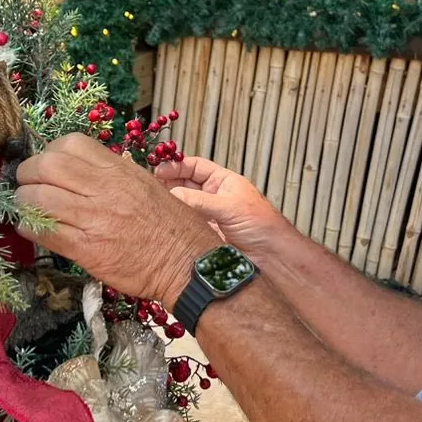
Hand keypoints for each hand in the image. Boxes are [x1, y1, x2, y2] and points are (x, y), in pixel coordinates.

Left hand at [16, 134, 219, 303]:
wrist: (188, 265)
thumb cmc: (173, 227)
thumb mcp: (147, 185)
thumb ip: (116, 175)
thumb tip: (86, 170)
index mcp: (119, 170)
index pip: (70, 144)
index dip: (50, 151)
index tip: (47, 164)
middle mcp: (104, 189)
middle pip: (47, 166)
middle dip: (27, 173)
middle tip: (25, 183)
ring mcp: (94, 219)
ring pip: (38, 197)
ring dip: (23, 201)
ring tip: (25, 207)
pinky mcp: (87, 249)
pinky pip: (44, 231)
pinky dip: (30, 227)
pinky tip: (31, 228)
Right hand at [154, 156, 290, 260]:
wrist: (271, 256)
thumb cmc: (262, 225)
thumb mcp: (230, 206)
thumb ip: (200, 200)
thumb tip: (173, 194)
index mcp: (223, 182)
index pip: (195, 167)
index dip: (176, 166)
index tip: (159, 169)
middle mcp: (213, 197)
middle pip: (184, 184)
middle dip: (167, 183)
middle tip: (151, 186)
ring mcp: (206, 215)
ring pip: (181, 205)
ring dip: (168, 203)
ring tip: (153, 203)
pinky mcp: (201, 234)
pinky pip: (183, 224)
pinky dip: (172, 222)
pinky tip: (161, 221)